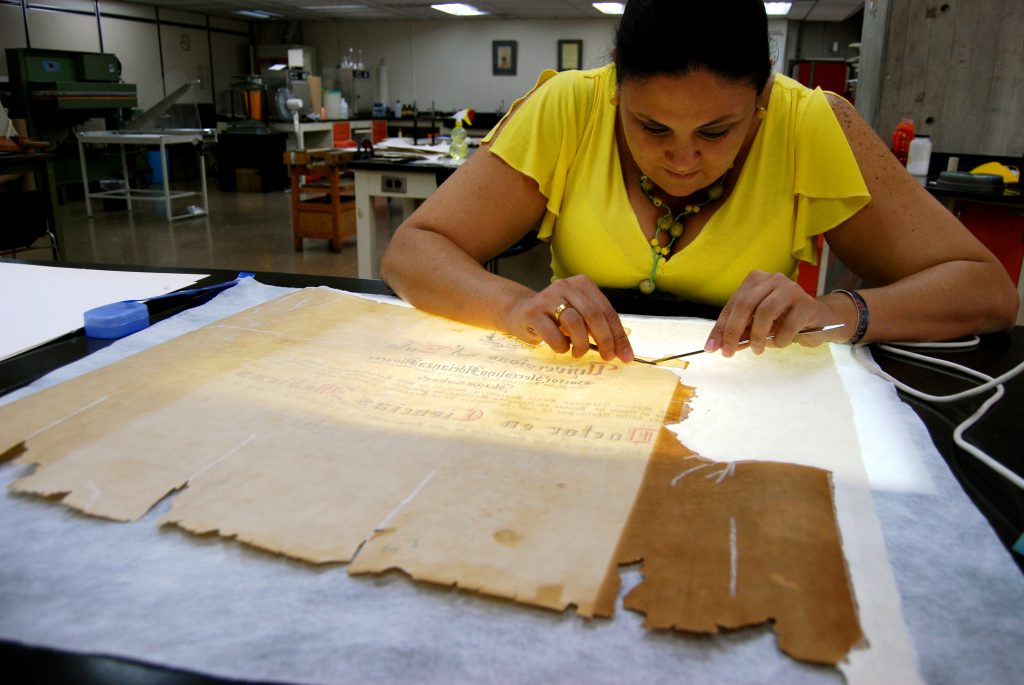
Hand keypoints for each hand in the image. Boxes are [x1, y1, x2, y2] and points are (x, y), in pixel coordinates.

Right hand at [504, 274, 633, 361]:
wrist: (519, 312)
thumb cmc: (555, 318)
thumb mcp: (579, 315)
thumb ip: (598, 326)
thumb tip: (622, 351)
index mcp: (583, 284)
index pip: (606, 311)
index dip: (618, 335)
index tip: (625, 355)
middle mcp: (566, 286)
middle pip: (593, 315)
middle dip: (605, 340)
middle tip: (607, 357)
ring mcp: (548, 298)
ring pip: (575, 323)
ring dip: (581, 344)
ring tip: (578, 352)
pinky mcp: (533, 312)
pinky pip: (554, 334)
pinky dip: (561, 346)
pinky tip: (561, 348)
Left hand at [705, 271, 843, 356]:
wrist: (821, 319)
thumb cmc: (785, 320)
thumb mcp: (758, 325)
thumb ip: (740, 332)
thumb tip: (718, 346)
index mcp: (756, 281)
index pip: (733, 304)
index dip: (720, 327)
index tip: (711, 347)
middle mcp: (772, 280)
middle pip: (745, 304)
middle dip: (733, 331)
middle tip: (728, 352)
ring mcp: (791, 289)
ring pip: (765, 312)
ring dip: (757, 336)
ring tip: (757, 350)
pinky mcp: (806, 304)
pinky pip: (787, 325)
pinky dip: (780, 340)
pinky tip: (780, 343)